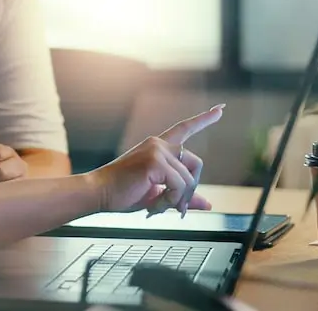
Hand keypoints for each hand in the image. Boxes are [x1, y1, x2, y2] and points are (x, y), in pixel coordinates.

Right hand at [89, 104, 224, 215]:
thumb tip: (207, 204)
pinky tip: (155, 205)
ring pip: (188, 180)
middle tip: (176, 207)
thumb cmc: (122, 192)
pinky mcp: (154, 161)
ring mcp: (156, 151)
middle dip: (191, 188)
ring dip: (177, 200)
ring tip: (157, 206)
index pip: (184, 129)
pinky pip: (179, 185)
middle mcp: (158, 144)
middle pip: (196, 164)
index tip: (220, 109)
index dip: (204, 119)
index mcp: (157, 147)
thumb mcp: (158, 194)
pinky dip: (172, 200)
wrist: (98, 193)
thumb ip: (182, 196)